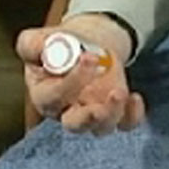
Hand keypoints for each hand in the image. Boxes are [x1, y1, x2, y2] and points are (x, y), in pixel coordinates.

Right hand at [16, 25, 144, 134]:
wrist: (84, 44)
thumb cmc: (58, 46)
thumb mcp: (39, 40)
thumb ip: (33, 44)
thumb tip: (41, 47)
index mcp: (44, 95)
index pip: (54, 96)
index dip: (71, 81)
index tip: (89, 57)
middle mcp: (66, 111)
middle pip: (75, 124)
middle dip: (91, 116)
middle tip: (107, 95)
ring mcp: (92, 114)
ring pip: (101, 127)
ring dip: (113, 113)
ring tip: (120, 92)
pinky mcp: (113, 112)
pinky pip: (124, 123)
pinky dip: (133, 116)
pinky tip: (135, 99)